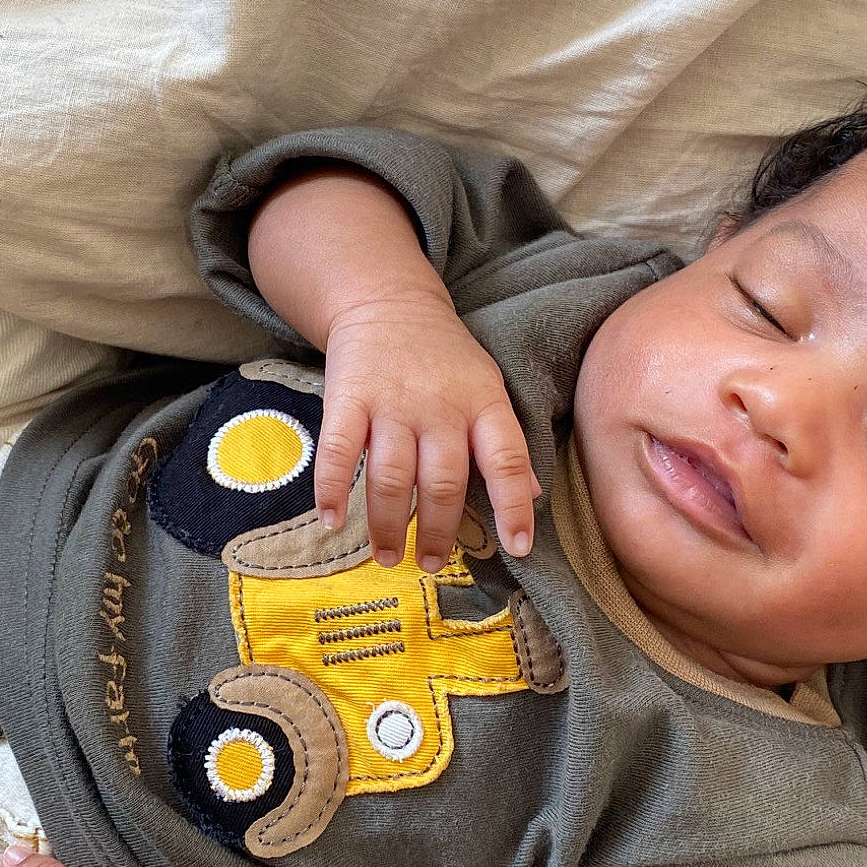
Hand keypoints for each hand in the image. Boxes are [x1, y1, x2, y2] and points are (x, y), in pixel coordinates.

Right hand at [317, 289, 540, 571]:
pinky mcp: (348, 398)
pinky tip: (332, 522)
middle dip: (440, 531)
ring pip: (393, 476)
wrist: (389, 301)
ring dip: (390, 524)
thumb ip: (504, 443)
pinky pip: (338, 451)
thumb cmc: (445, 358)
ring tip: (389, 557)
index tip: (517, 547)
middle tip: (432, 564)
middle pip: (444, 480)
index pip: (508, 460)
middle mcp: (440, 406)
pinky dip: (331, 490)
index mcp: (484, 404)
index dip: (515, 506)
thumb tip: (534, 497)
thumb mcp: (487, 389)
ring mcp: (392, 403)